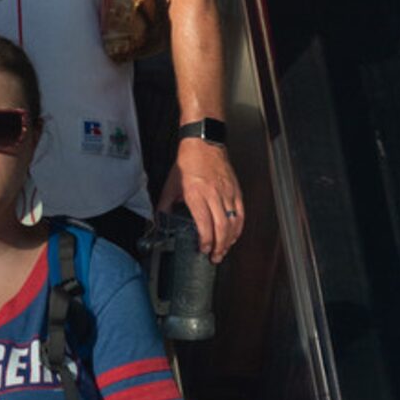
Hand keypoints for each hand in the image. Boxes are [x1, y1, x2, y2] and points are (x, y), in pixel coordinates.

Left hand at [156, 139, 242, 262]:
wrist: (203, 143)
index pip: (204, 224)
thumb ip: (165, 204)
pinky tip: (234, 235)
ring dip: (230, 240)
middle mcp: (213, 195)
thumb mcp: (171, 183)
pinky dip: (239, 228)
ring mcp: (227, 193)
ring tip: (224, 250)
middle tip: (215, 256)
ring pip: (233, 223)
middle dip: (219, 246)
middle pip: (221, 228)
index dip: (205, 241)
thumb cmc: (188, 161)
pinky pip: (241, 213)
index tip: (202, 249)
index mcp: (196, 194)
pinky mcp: (236, 190)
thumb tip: (158, 220)